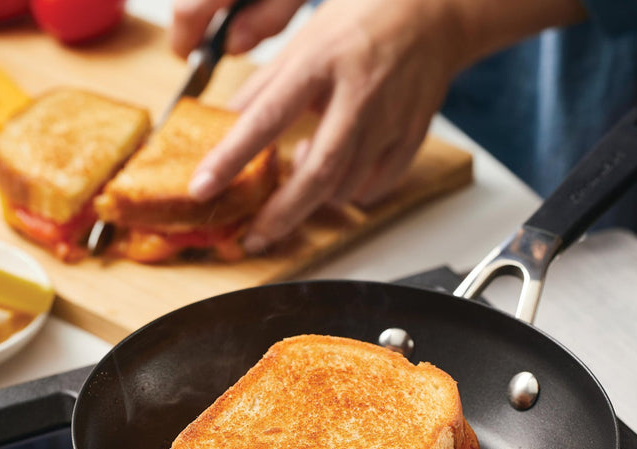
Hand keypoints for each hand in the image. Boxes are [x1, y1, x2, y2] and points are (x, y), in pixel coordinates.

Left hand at [173, 0, 587, 253]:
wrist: (433, 12)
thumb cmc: (364, 18)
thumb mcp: (303, 41)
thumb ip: (263, 86)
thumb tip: (223, 122)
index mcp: (320, 62)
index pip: (266, 119)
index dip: (231, 158)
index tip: (203, 187)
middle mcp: (359, 94)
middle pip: (319, 171)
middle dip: (281, 214)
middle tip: (254, 238)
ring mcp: (391, 118)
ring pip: (348, 185)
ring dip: (316, 197)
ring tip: (301, 180)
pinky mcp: (413, 134)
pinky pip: (379, 185)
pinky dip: (352, 194)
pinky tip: (338, 179)